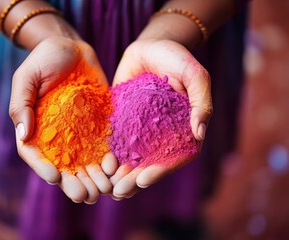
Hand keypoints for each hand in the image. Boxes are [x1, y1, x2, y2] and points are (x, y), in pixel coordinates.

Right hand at [9, 37, 116, 203]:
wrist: (71, 47)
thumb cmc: (43, 60)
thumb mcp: (27, 78)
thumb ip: (21, 105)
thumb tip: (23, 134)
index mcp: (36, 127)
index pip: (37, 154)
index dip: (43, 168)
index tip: (54, 177)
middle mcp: (58, 134)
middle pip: (64, 165)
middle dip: (73, 182)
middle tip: (83, 196)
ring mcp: (79, 131)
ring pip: (85, 161)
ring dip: (93, 178)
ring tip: (102, 190)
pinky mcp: (98, 124)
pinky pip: (103, 145)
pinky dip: (108, 158)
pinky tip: (114, 167)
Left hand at [110, 39, 212, 199]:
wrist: (151, 45)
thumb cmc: (177, 57)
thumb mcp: (195, 75)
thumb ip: (202, 102)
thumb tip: (200, 134)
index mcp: (182, 128)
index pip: (174, 157)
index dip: (160, 171)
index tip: (143, 180)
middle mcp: (161, 133)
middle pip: (150, 163)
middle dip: (134, 179)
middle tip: (119, 191)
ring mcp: (141, 127)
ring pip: (132, 156)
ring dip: (120, 173)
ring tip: (107, 186)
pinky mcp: (123, 119)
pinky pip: (116, 140)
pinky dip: (109, 154)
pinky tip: (99, 164)